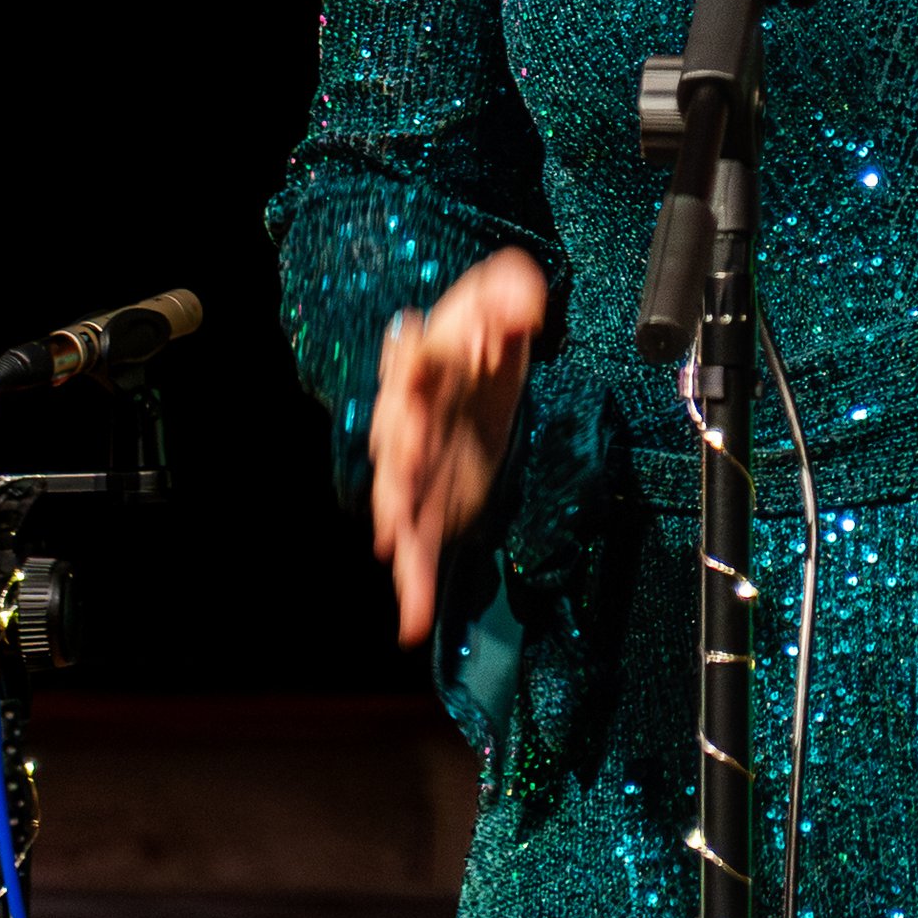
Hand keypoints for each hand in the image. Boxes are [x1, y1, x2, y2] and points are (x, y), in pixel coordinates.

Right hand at [368, 247, 549, 645]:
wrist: (484, 360)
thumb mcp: (505, 295)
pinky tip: (413, 622)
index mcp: (421, 360)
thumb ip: (511, 295)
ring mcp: (416, 464)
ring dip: (398, 520)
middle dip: (402, 446)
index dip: (423, 357)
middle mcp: (408, 415)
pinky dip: (414, 585)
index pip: (415, 357)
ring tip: (396, 549)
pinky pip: (418, 548)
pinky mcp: (431, 502)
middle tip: (408, 457)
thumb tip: (521, 310)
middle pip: (396, 431)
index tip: (435, 357)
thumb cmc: (487, 322)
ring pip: (398, 496)